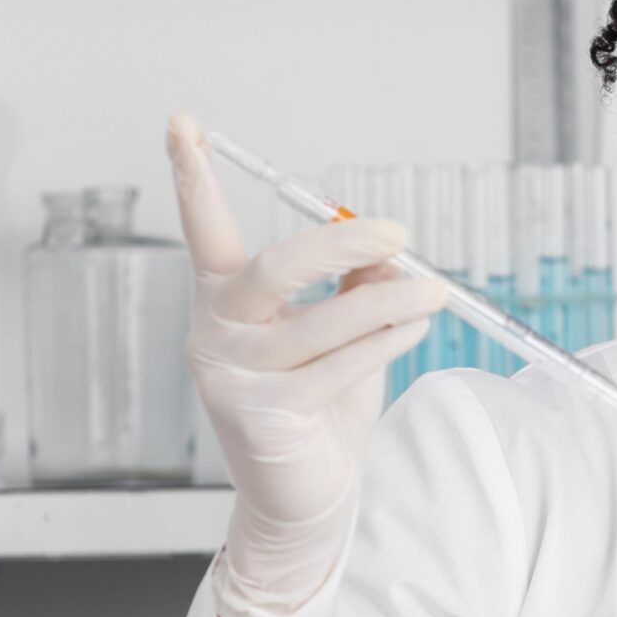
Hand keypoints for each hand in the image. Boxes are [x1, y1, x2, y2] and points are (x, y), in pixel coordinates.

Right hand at [167, 115, 444, 616]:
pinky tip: (415, 326)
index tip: (181, 122)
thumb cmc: (321, 405)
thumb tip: (385, 244)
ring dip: (392, 299)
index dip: (190, 174)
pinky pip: (342, 363)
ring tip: (435, 290)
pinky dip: (388, 339)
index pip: (202, 228)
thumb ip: (353, 284)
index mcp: (225, 299)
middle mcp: (216, 330)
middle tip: (399, 235)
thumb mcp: (341, 332)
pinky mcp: (264, 414)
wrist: (309, 494)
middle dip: (342, 243)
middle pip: (276, 267)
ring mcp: (234, 374)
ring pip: (326, 318)